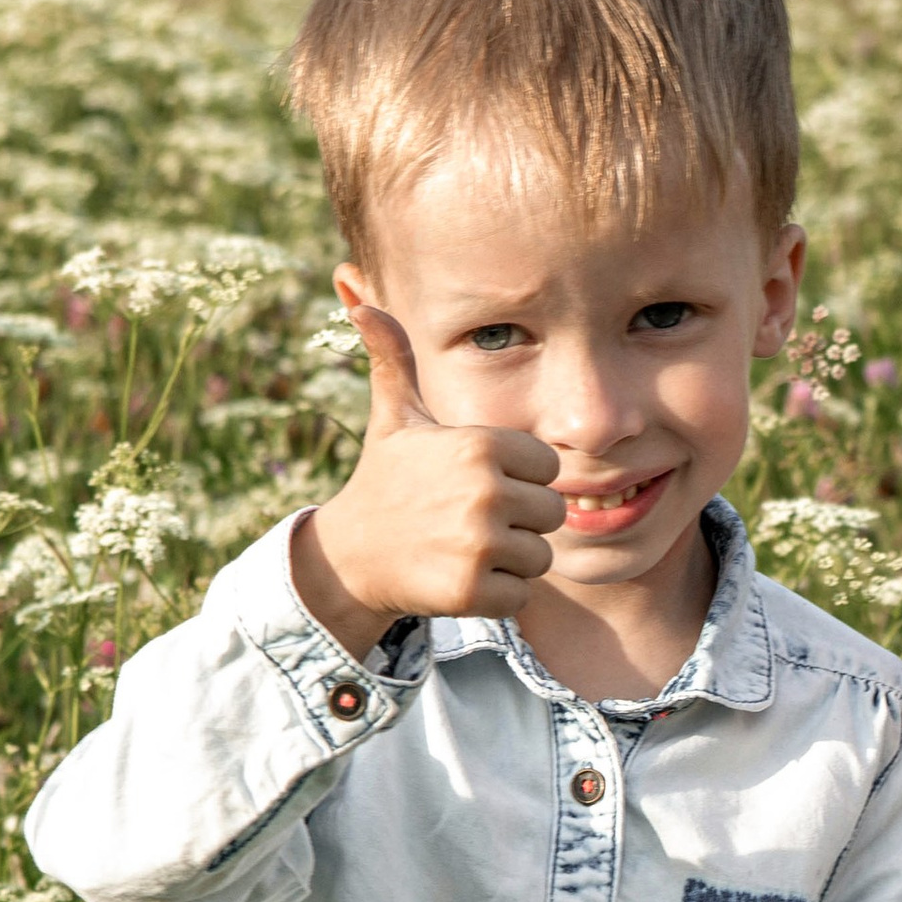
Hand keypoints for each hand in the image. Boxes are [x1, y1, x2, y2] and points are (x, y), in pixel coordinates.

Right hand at [291, 306, 563, 656]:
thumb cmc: (386, 481)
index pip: (548, 468)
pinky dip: (496, 595)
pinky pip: (521, 596)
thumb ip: (396, 360)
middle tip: (472, 522)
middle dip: (520, 523)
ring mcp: (478, 543)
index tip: (480, 484)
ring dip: (510, 561)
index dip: (520, 480)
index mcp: (480, 444)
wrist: (350, 556)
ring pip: (540, 558)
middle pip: (551, 514)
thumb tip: (362, 305)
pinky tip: (460, 578)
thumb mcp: (394, 417)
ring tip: (466, 549)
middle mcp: (484, 490)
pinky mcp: (472, 590)